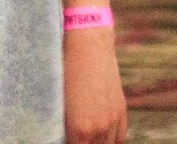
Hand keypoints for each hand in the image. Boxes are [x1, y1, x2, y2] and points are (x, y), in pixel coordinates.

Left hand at [63, 26, 128, 143]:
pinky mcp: (120, 109)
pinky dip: (109, 141)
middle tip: (72, 138)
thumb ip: (60, 126)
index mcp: (79, 129)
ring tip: (86, 139)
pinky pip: (119, 138)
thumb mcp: (56, 101)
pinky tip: (100, 139)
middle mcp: (99, 129)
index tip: (62, 141)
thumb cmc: (64, 68)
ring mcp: (113, 120)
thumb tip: (60, 136)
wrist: (88, 43)